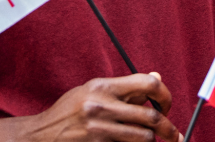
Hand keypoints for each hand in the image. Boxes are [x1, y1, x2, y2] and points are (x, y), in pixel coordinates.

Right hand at [19, 72, 180, 141]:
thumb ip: (126, 87)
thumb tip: (157, 79)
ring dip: (153, 141)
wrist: (41, 135)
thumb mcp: (94, 90)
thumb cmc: (71, 110)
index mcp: (103, 86)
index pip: (147, 84)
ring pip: (144, 138)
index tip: (166, 105)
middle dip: (168, 128)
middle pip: (150, 116)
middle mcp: (102, 106)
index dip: (164, 95)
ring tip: (154, 141)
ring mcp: (99, 129)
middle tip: (173, 134)